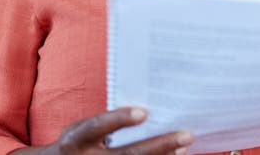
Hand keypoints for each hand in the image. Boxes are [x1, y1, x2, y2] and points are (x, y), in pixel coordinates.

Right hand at [10, 107, 192, 154]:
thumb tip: (143, 113)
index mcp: (76, 141)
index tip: (143, 112)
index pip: (97, 127)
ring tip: (183, 148)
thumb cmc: (74, 145)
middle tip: (186, 135)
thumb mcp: (79, 130)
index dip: (119, 120)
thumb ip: (103, 124)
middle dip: (160, 145)